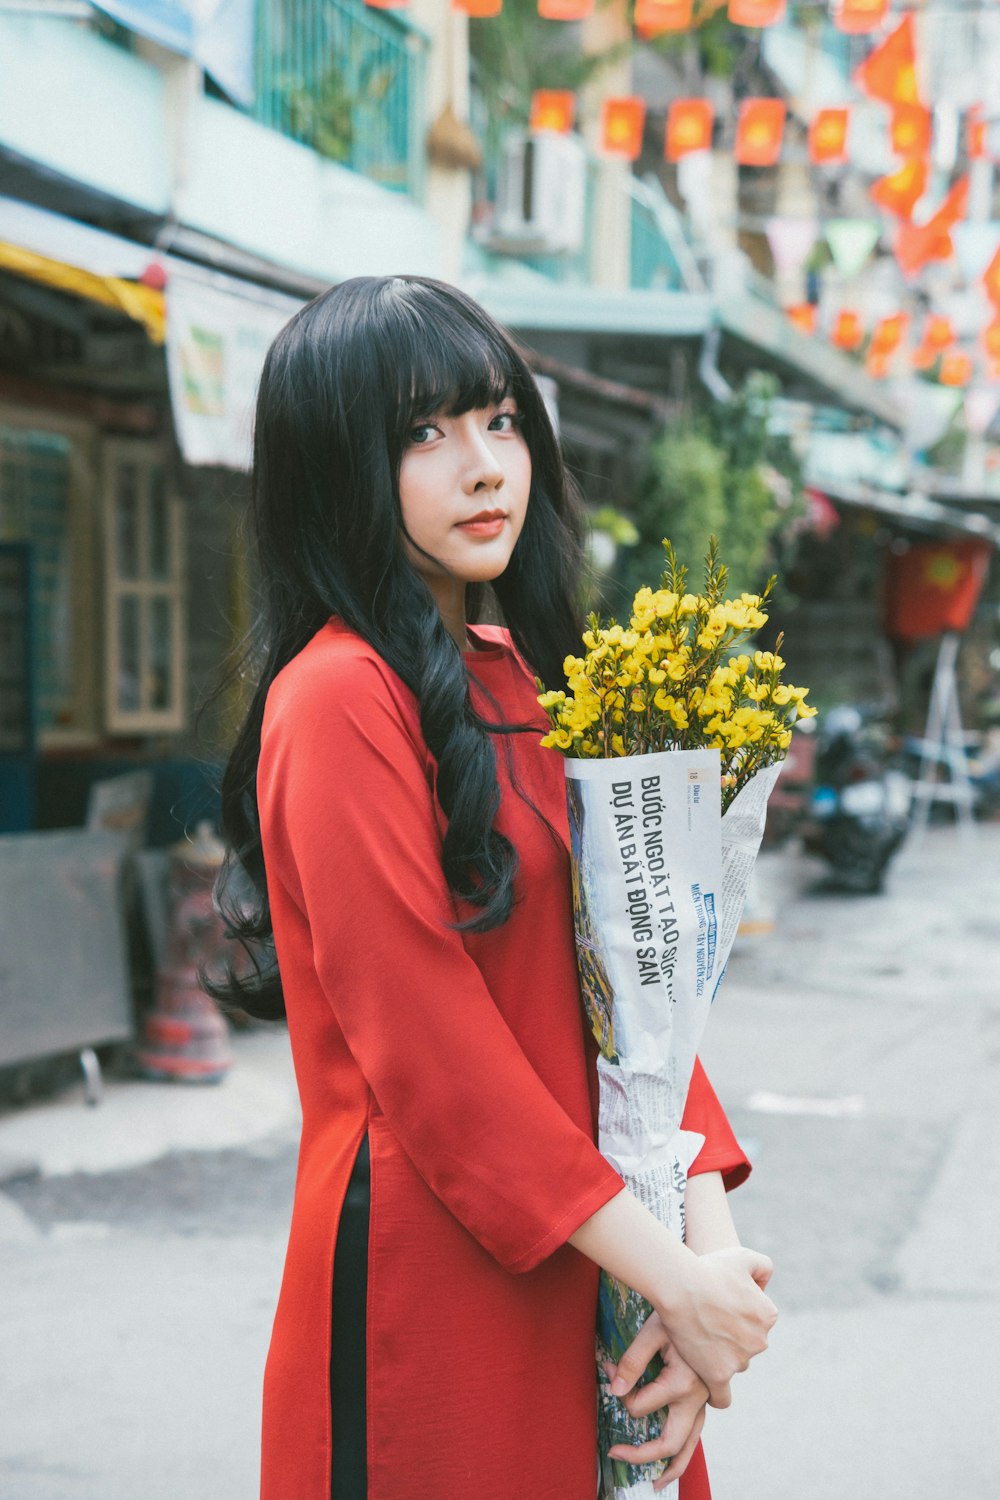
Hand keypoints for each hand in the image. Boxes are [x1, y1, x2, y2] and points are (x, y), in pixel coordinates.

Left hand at [605, 1314, 709, 1490]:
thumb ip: (632, 1361)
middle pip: (670, 1442)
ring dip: (672, 1467)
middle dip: (642, 1455)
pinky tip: (673, 1461)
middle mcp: (697, 1398)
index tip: (608, 1369)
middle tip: (616, 1453)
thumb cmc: (679, 1310)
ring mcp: (704, 1401)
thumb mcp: (652, 1331)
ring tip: (656, 1484)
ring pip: (690, 1445)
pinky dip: (685, 1450)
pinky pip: (696, 1432)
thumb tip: (612, 1386)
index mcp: (684, 1382)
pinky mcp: (706, 1398)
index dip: (619, 1392)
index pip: (640, 1406)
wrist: (711, 1299)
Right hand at [650, 1245, 775, 1409]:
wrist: (681, 1286)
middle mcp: (760, 1340)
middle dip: (731, 1337)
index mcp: (768, 1315)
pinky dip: (718, 1395)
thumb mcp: (743, 1256)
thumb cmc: (709, 1268)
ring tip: (697, 1338)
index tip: (720, 1307)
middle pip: (746, 1345)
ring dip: (719, 1357)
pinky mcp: (719, 1375)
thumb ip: (763, 1267)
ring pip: (733, 1364)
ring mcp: (740, 1360)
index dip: (738, 1315)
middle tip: (706, 1321)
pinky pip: (722, 1396)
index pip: (757, 1322)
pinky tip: (708, 1385)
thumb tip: (764, 1286)